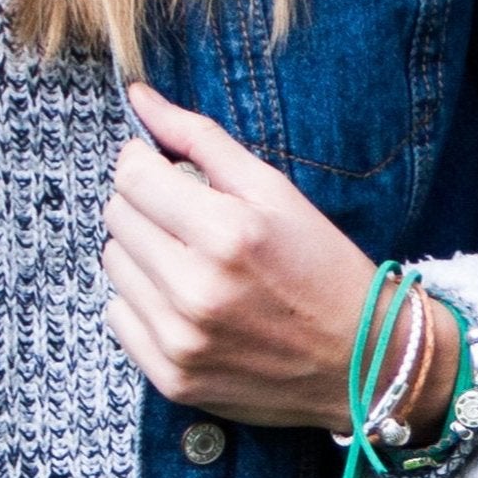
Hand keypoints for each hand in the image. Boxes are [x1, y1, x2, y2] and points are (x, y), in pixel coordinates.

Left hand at [102, 84, 453, 437]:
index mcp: (227, 233)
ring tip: (191, 263)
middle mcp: (196, 290)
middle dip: (146, 207)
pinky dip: (143, 302)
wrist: (364, 363)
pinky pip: (118, 317)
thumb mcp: (275, 191)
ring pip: (113, 266)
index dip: (144, 164)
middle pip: (117, 219)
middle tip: (190, 220)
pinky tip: (186, 303)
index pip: (131, 176)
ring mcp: (180, 341)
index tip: (166, 170)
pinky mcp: (172, 378)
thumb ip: (200, 139)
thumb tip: (138, 98)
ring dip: (143, 254)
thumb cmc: (323, 268)